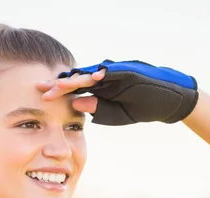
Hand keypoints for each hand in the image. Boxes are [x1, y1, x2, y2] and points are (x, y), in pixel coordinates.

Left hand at [37, 60, 198, 125]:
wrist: (167, 101)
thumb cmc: (142, 106)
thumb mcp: (115, 114)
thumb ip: (97, 109)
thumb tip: (75, 105)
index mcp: (100, 89)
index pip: (75, 89)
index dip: (59, 93)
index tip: (42, 98)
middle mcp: (104, 78)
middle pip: (77, 79)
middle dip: (60, 85)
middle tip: (41, 88)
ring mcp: (115, 73)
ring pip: (90, 74)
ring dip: (74, 79)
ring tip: (58, 84)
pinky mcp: (127, 71)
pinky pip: (111, 72)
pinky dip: (99, 74)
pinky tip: (88, 77)